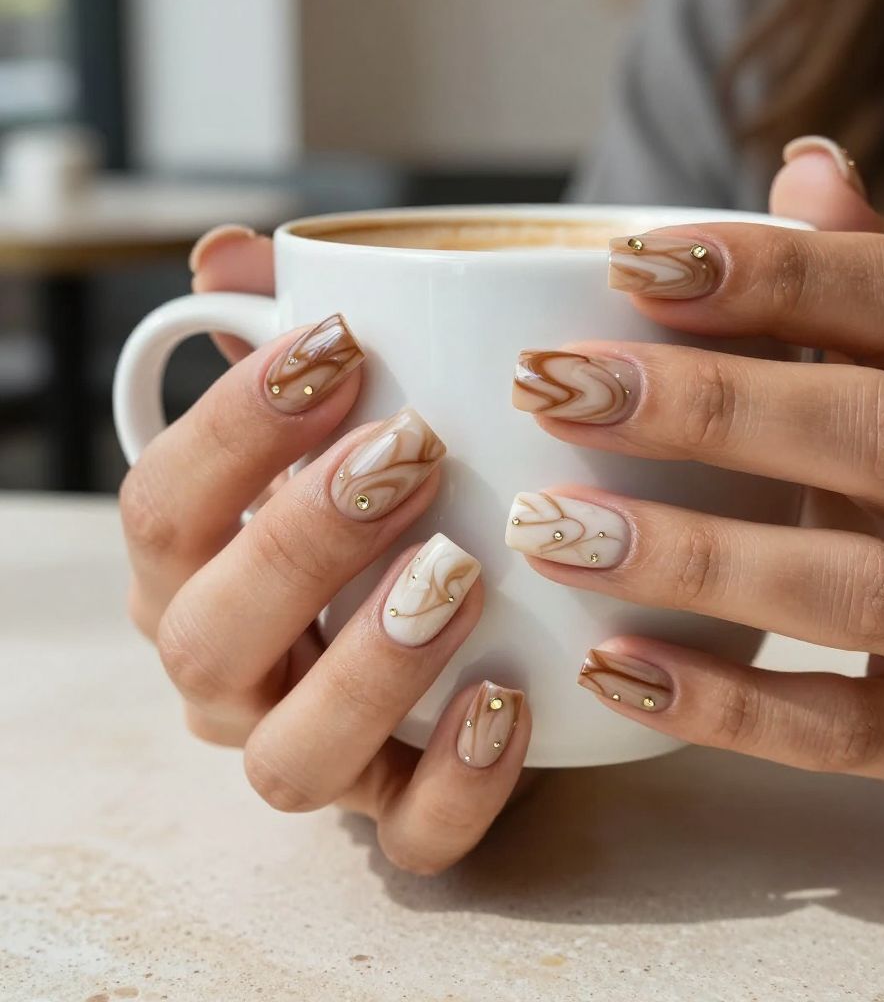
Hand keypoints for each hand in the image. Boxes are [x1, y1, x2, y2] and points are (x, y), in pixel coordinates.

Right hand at [120, 226, 530, 872]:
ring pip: (293, 755)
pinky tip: (512, 697)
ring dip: (372, 663)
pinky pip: (408, 837)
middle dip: (302, 536)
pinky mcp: (396, 814)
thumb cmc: (385, 504)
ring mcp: (311, 755)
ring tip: (461, 569)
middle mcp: (229, 673)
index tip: (337, 341)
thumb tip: (234, 255)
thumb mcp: (340, 418)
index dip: (233, 424)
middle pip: (208, 633)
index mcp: (193, 571)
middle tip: (412, 449)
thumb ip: (285, 339)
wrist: (459, 615)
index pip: (161, 504)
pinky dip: (458, 781)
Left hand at [509, 138, 883, 804]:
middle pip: (874, 429)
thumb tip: (807, 162)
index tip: (630, 262)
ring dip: (690, 553)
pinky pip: (841, 726)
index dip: (774, 270)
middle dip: (705, 406)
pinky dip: (720, 701)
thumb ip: (863, 293)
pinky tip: (608, 666)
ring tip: (549, 529)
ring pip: (857, 584)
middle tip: (552, 389)